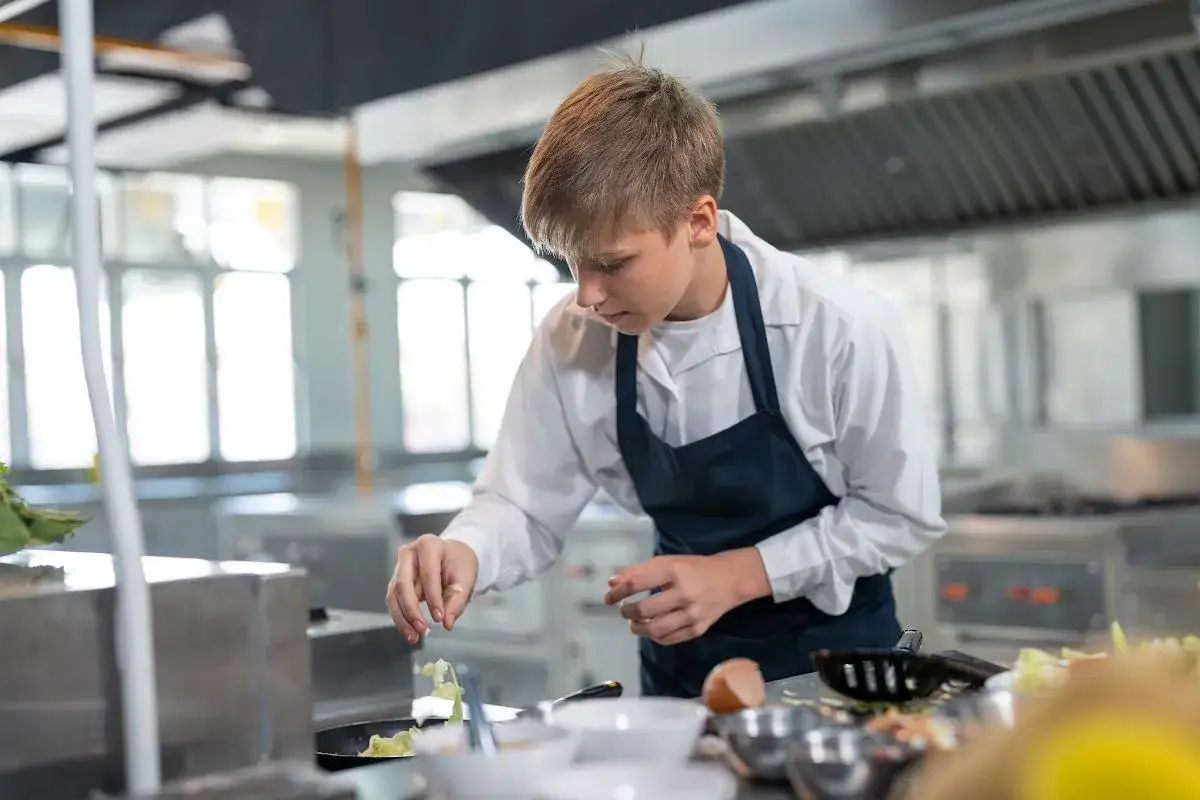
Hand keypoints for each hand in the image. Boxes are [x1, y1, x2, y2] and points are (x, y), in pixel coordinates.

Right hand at [386, 535, 477, 643]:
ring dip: (402, 619)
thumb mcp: (466, 579)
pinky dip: (401, 619)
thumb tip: (447, 623)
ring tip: (414, 637)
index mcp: (428, 545)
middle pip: (402, 584)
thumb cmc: (459, 564)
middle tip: (423, 630)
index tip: (440, 618)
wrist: (452, 557)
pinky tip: (410, 632)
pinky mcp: (396, 582)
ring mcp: (399, 568)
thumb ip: (457, 600)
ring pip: (394, 596)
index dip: (433, 598)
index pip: (427, 574)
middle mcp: (408, 554)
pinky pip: (395, 602)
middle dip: (411, 610)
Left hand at [604, 549, 771, 645]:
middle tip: (624, 610)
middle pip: (644, 610)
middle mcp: (684, 593)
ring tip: (634, 622)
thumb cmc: (693, 568)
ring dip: (637, 628)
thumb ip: (638, 571)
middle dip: (626, 612)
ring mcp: (692, 614)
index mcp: (674, 571)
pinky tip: (651, 628)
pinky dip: (654, 636)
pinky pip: (669, 639)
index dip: (618, 593)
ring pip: (655, 630)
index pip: (637, 583)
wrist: (729, 580)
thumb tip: (612, 583)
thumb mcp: (666, 562)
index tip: (609, 598)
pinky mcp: (698, 629)